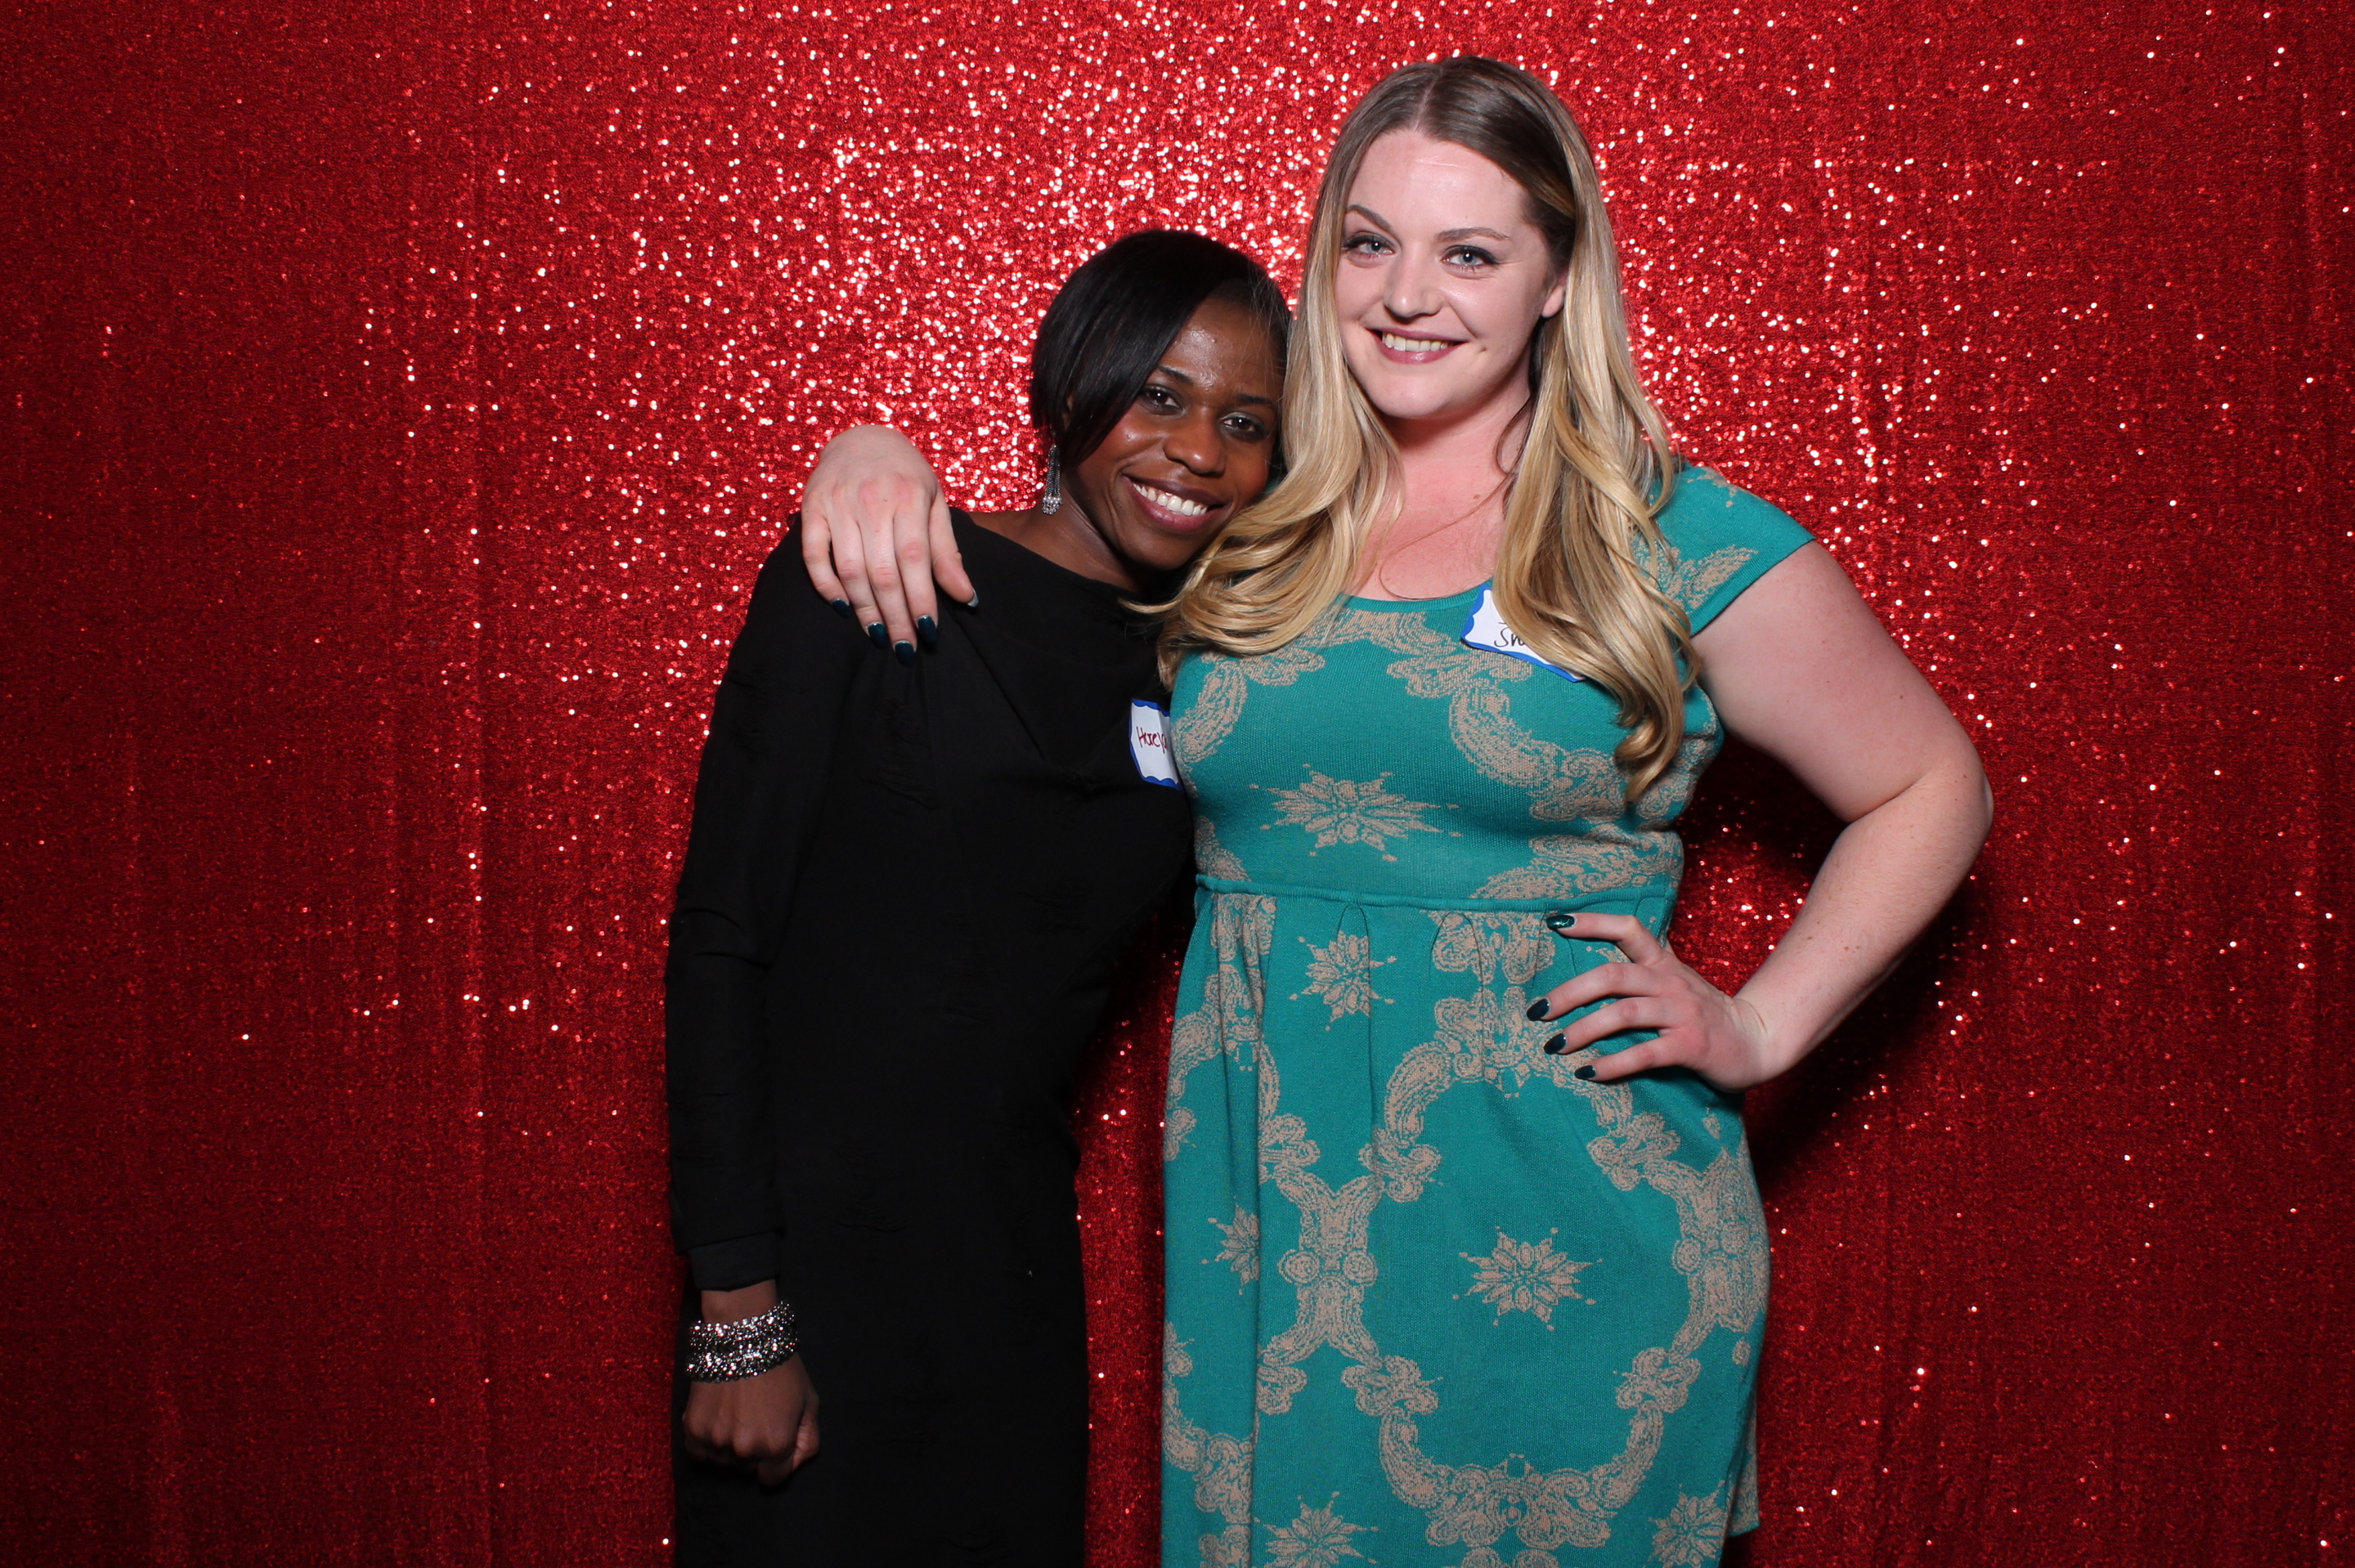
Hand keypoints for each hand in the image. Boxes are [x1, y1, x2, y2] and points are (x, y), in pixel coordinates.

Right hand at [680, 1283, 819, 1485]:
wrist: (743, 1336)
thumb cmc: (781, 1367)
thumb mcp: (809, 1401)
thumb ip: (808, 1439)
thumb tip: (795, 1463)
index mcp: (776, 1445)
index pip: (773, 1479)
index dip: (776, 1463)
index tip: (774, 1442)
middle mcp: (744, 1449)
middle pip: (747, 1471)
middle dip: (753, 1453)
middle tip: (755, 1420)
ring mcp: (716, 1440)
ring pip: (722, 1463)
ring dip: (729, 1449)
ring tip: (736, 1417)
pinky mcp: (693, 1428)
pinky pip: (699, 1453)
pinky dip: (707, 1444)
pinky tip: (717, 1421)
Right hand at [798, 425, 973, 652]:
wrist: (861, 437)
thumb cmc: (905, 475)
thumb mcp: (935, 502)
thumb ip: (947, 551)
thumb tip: (966, 598)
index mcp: (907, 498)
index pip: (916, 560)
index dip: (921, 600)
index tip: (929, 633)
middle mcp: (870, 501)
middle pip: (882, 572)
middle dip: (895, 616)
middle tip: (904, 649)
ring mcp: (837, 505)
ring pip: (849, 569)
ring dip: (864, 609)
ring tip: (879, 635)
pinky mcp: (811, 510)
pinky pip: (813, 556)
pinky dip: (826, 585)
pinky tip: (844, 607)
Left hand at [1531, 913, 1782, 1092]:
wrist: (1758, 1041)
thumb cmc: (1705, 1015)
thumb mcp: (1674, 983)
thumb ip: (1641, 974)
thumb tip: (1584, 976)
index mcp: (1664, 964)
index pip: (1628, 929)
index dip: (1592, 922)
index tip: (1554, 923)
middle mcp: (1671, 982)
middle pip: (1611, 975)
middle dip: (1568, 992)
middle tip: (1536, 1012)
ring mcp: (1682, 1013)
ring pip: (1623, 1013)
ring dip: (1582, 1030)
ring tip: (1554, 1047)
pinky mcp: (1691, 1045)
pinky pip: (1644, 1053)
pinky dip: (1612, 1064)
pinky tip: (1587, 1073)